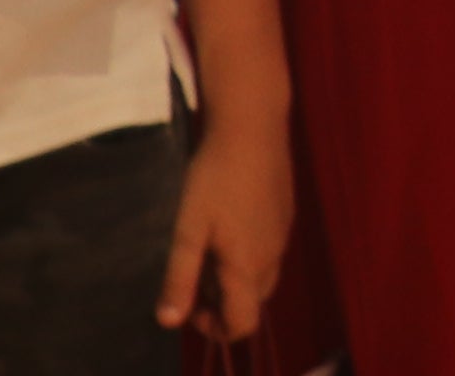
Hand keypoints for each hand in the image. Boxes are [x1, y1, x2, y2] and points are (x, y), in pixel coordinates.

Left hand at [158, 105, 295, 337]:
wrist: (253, 126)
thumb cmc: (215, 178)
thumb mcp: (188, 229)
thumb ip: (180, 278)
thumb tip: (169, 322)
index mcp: (248, 266)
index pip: (242, 323)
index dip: (216, 328)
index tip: (191, 308)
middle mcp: (272, 256)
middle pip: (253, 303)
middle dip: (223, 303)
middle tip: (194, 276)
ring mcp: (282, 234)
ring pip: (263, 277)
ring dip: (235, 279)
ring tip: (208, 249)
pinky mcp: (285, 214)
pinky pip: (269, 251)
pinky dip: (248, 256)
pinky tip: (228, 223)